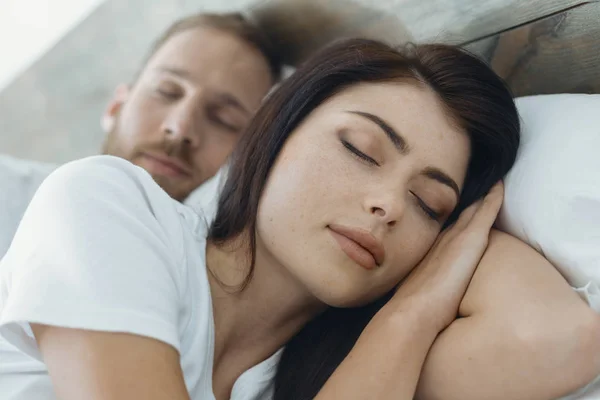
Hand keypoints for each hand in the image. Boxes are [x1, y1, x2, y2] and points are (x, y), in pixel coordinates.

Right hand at [390, 181, 503, 333]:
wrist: (413, 311)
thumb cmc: (414, 310)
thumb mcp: (416, 293)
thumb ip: (422, 288)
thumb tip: (420, 299)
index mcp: (432, 253)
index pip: (448, 230)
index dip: (454, 217)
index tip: (460, 206)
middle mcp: (443, 240)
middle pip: (459, 215)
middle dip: (468, 200)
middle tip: (477, 182)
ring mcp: (456, 238)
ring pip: (472, 208)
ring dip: (480, 195)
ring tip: (489, 179)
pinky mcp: (470, 240)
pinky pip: (485, 212)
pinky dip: (492, 197)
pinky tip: (499, 184)